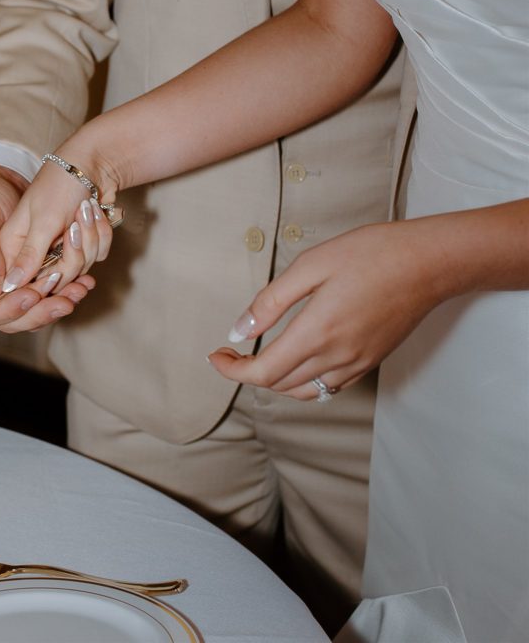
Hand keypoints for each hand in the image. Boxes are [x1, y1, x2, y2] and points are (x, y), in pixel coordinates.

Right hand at [0, 157, 113, 297]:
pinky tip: (95, 212)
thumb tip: (8, 286)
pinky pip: (97, 256)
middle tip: (74, 226)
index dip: (40, 284)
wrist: (92, 164)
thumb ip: (28, 255)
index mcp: (13, 246)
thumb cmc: (59, 185)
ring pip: (81, 268)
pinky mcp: (82, 246)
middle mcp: (34, 252)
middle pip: (56, 280)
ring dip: (90, 237)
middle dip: (74, 253)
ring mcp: (59, 250)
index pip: (20, 284)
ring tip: (86, 210)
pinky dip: (101, 234)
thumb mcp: (43, 221)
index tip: (58, 272)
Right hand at [0, 164, 94, 332]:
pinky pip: (45, 297)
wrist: (2, 183)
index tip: (31, 295)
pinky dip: (64, 292)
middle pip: (11, 320)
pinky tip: (82, 283)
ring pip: (32, 312)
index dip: (8, 309)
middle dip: (39, 312)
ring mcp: (7, 286)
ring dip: (57, 304)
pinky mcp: (27, 279)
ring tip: (79, 290)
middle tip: (64, 301)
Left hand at [208, 221, 442, 399]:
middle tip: (230, 351)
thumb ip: (270, 302)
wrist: (430, 262)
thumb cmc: (371, 254)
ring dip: (275, 381)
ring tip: (257, 358)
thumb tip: (239, 331)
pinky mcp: (372, 362)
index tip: (215, 356)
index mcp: (316, 333)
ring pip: (304, 391)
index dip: (232, 371)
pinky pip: (329, 387)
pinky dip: (304, 382)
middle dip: (247, 373)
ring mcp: (357, 363)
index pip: (263, 373)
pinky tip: (296, 360)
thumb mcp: (310, 266)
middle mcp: (337, 357)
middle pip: (279, 385)